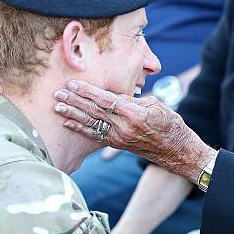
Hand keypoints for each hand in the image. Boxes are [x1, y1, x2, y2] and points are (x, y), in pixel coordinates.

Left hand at [53, 80, 215, 181]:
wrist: (176, 149)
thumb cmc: (169, 123)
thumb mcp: (155, 104)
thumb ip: (132, 99)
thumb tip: (114, 96)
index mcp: (134, 114)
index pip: (105, 100)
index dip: (88, 91)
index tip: (74, 83)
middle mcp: (124, 127)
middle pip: (94, 111)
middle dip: (75, 101)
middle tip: (57, 92)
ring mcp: (119, 138)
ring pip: (91, 123)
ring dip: (73, 114)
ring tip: (57, 106)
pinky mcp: (117, 144)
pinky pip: (95, 135)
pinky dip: (81, 128)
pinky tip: (68, 122)